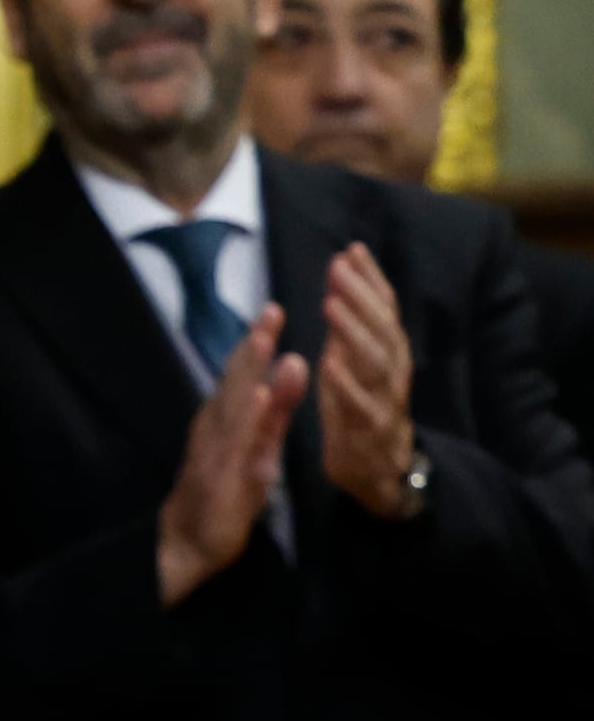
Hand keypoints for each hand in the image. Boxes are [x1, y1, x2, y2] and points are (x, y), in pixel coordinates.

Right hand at [156, 302, 308, 605]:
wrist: (190, 541)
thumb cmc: (224, 493)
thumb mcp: (257, 448)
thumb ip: (274, 411)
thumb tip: (292, 366)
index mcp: (223, 419)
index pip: (240, 375)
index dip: (255, 342)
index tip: (272, 309)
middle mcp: (214, 428)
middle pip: (233, 381)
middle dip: (252, 346)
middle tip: (270, 311)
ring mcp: (214, 451)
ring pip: (232, 405)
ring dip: (247, 372)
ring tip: (265, 342)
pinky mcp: (220, 477)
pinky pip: (236, 444)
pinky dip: (247, 418)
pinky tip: (256, 397)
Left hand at [316, 243, 421, 519]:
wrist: (380, 470)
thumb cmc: (360, 407)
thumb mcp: (353, 362)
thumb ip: (350, 326)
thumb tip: (341, 280)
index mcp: (387, 353)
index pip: (383, 309)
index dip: (371, 279)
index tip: (352, 249)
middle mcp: (392, 372)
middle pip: (382, 328)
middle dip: (362, 295)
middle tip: (338, 267)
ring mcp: (384, 400)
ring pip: (377, 361)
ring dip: (354, 331)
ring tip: (332, 303)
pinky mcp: (370, 430)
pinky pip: (361, 406)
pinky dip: (346, 383)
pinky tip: (329, 362)